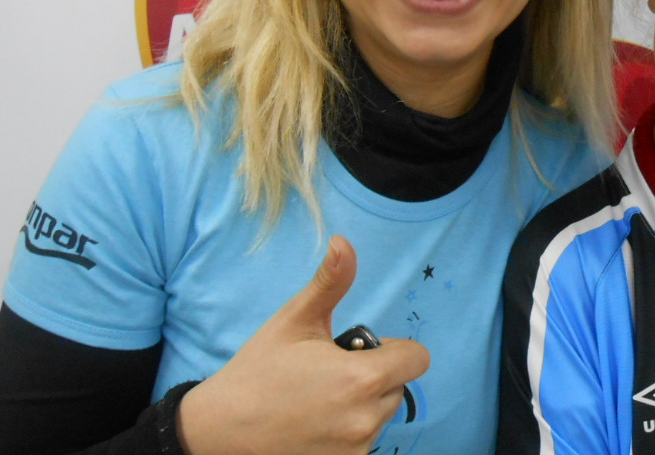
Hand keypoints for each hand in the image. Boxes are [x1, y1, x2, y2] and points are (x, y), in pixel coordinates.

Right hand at [177, 236, 429, 454]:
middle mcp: (365, 419)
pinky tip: (312, 423)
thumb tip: (344, 242)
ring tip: (316, 398)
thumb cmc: (257, 371)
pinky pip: (361, 442)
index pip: (417, 358)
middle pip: (397, 386)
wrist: (216, 432)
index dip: (392, 349)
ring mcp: (354, 450)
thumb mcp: (294, 319)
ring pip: (379, 415)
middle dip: (373, 375)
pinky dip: (346, 431)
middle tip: (329, 372)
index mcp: (361, 378)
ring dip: (360, 405)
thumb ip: (330, 282)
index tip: (359, 350)